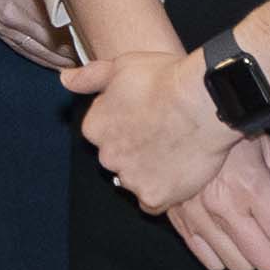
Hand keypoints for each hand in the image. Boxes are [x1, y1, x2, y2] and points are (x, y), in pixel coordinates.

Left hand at [64, 43, 234, 213]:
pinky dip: (163, 194)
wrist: (204, 101)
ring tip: (176, 152)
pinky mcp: (153, 197)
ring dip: (149, 172)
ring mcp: (129, 179)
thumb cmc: (166, 79)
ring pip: (134, 181)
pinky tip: (178, 175)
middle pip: (117, 160)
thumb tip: (65, 80)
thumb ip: (90, 77)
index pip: (103, 135)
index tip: (146, 118)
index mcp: (94, 127)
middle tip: (163, 135)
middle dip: (135, 151)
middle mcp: (106, 156)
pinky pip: (152, 204)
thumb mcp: (122, 66)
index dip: (126, 126)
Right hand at [168, 131, 269, 269]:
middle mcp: (224, 207)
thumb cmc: (226, 132)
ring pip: (241, 267)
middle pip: (268, 262)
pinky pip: (211, 264)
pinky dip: (223, 254)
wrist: (176, 123)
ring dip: (251, 253)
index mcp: (251, 186)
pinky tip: (227, 232)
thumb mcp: (268, 153)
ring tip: (248, 227)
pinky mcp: (181, 225)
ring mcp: (200, 219)